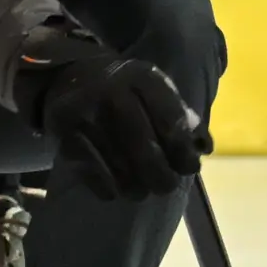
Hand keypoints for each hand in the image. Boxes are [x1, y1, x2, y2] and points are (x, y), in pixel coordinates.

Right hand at [12, 29, 203, 200]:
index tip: (190, 168)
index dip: (183, 150)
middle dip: (160, 175)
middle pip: (143, 146)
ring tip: (142, 191)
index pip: (170, 120)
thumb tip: (203, 147)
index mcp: (142, 78)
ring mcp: (84, 112)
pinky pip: (89, 170)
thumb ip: (180, 115)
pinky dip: (106, 186)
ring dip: (135, 185)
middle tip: (166, 186)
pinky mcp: (63, 132)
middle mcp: (112, 91)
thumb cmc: (124, 90)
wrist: (69, 75)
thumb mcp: (155, 90)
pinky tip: (115, 191)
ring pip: (117, 163)